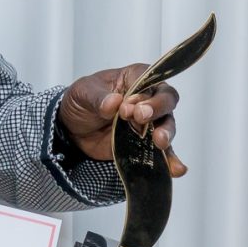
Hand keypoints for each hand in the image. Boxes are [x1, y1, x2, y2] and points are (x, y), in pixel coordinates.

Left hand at [58, 64, 185, 176]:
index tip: (127, 107)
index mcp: (135, 78)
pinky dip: (169, 160)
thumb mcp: (83, 93)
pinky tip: (176, 168)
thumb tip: (113, 103)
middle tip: (140, 118)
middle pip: (166, 101)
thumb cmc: (81, 101)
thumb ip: (98, 98)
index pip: (151, 81)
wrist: (71, 127)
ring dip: (166, 133)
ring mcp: (149, 122)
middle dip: (157, 110)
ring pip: (167, 125)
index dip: (143, 94)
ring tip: (160, 142)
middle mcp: (148, 98)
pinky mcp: (145, 143)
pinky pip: (162, 152)